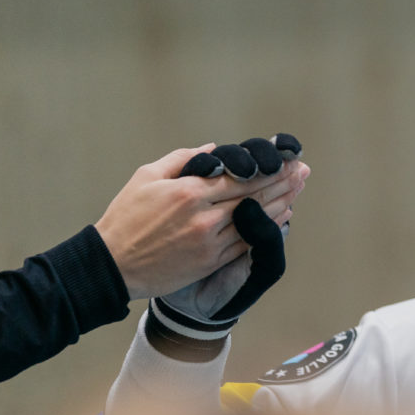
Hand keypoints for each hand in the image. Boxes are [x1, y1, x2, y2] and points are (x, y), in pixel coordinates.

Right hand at [95, 137, 309, 300]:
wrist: (112, 265)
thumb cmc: (125, 217)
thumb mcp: (146, 177)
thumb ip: (182, 159)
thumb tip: (214, 149)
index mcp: (188, 191)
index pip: (240, 176)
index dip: (268, 168)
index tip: (286, 159)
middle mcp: (203, 216)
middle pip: (253, 196)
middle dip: (282, 182)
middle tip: (302, 171)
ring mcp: (209, 241)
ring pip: (255, 220)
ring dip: (281, 203)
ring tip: (298, 190)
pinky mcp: (210, 261)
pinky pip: (247, 242)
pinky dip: (267, 229)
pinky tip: (281, 217)